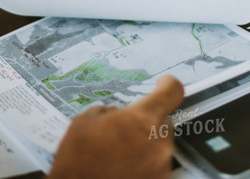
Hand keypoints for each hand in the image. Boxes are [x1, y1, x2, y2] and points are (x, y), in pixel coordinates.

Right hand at [48, 76, 184, 178]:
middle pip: (163, 122)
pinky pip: (156, 164)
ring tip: (118, 153)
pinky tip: (123, 166)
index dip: (168, 84)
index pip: (172, 92)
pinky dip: (143, 163)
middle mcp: (158, 142)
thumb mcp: (86, 121)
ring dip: (144, 144)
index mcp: (142, 120)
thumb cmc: (77, 162)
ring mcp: (161, 165)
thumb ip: (111, 111)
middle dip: (146, 123)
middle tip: (124, 131)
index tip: (165, 84)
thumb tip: (119, 113)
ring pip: (159, 144)